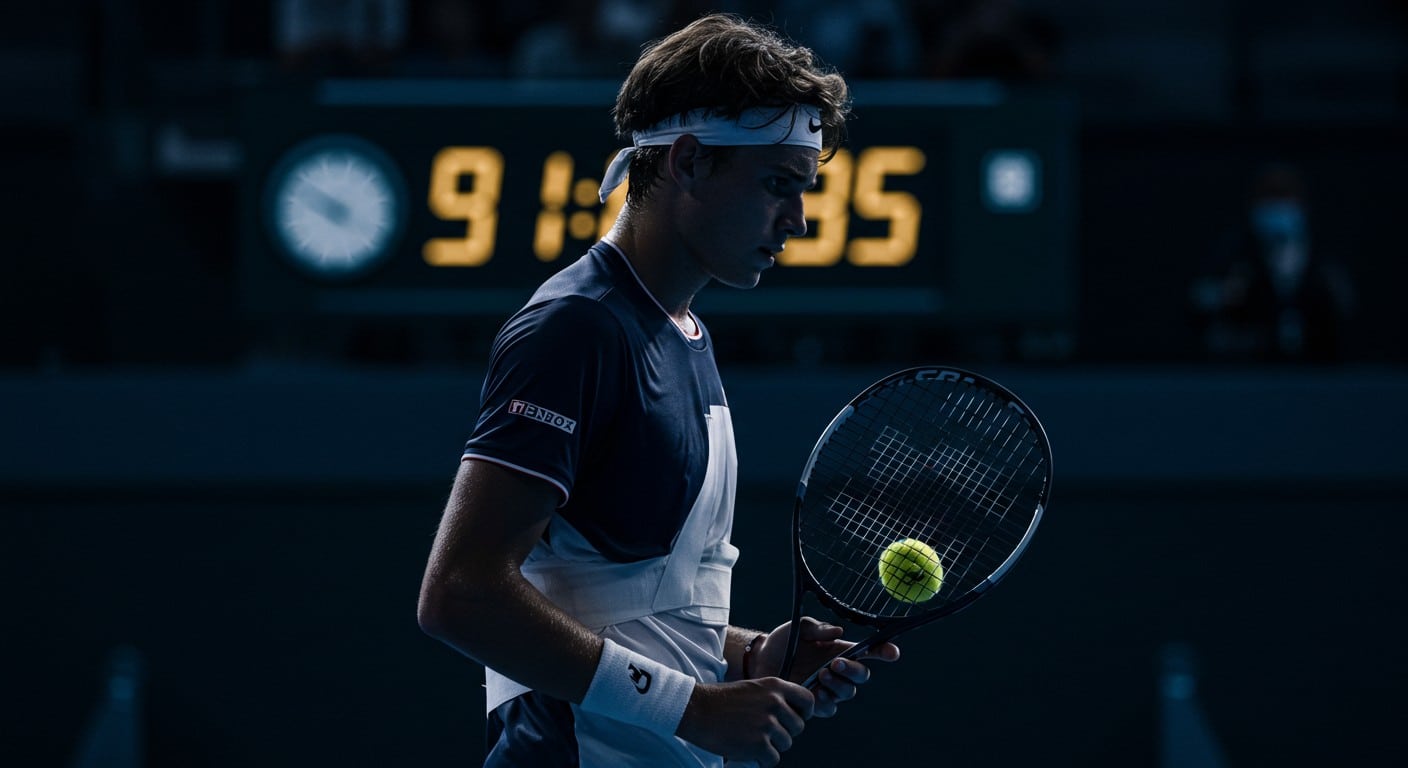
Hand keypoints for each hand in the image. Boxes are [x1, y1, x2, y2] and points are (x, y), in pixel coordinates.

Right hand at [676, 677, 813, 766]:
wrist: (697, 710)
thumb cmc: (721, 700)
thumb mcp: (752, 688)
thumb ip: (774, 697)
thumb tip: (792, 714)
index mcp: (775, 686)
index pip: (808, 701)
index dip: (805, 713)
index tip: (795, 718)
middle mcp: (774, 703)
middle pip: (798, 727)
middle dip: (785, 732)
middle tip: (765, 732)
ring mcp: (767, 724)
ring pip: (786, 743)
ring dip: (772, 746)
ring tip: (752, 739)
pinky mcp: (758, 744)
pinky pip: (773, 758)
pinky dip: (762, 759)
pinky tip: (748, 751)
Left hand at [749, 617, 900, 717]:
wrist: (760, 660)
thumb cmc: (782, 641)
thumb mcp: (798, 628)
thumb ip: (817, 628)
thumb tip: (838, 632)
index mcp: (838, 650)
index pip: (868, 652)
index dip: (883, 652)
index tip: (893, 652)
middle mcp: (838, 670)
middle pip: (862, 676)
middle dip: (853, 670)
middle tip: (835, 664)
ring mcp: (827, 688)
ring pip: (847, 693)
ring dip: (838, 685)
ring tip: (821, 675)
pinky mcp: (814, 703)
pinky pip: (830, 708)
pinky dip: (826, 700)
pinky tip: (816, 692)